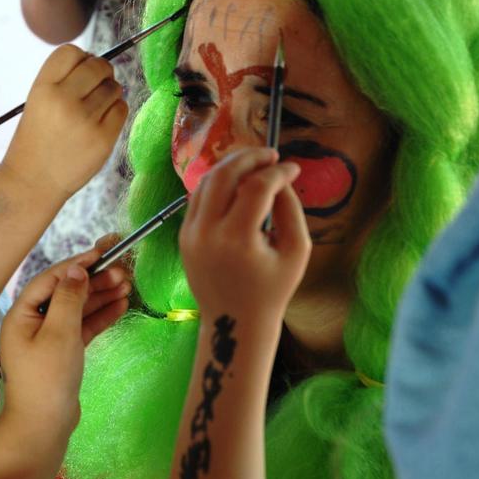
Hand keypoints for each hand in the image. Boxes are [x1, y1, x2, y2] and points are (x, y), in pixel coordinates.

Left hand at [0, 247, 129, 439]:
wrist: (45, 426)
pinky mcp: (63, 352)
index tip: (101, 253)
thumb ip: (69, 297)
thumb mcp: (60, 332)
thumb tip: (76, 268)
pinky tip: (120, 305)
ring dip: (101, 296)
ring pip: (78, 309)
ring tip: (127, 285)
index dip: (76, 264)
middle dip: (94, 281)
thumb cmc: (48, 377)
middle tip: (122, 271)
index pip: (51, 279)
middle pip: (66, 292)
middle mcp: (33, 322)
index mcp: (22, 314)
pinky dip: (100, 316)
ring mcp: (49, 338)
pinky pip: (83, 327)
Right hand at [2, 44, 127, 196]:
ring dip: (109, 93)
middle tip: (95, 88)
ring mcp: (85, 120)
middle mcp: (64, 100)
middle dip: (101, 72)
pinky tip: (101, 122)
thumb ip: (64, 80)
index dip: (80, 58)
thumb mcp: (38, 102)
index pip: (71, 51)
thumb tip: (102, 63)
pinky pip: (122, 109)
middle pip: (98, 65)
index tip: (80, 72)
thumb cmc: (37, 139)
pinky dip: (115, 111)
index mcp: (43, 88)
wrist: (33, 182)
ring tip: (94, 110)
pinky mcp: (103, 138)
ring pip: (114, 87)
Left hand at [178, 148, 310, 318]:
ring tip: (255, 164)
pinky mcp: (183, 236)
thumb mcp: (296, 252)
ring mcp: (190, 233)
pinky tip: (236, 182)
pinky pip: (197, 198)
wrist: (233, 323)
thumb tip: (281, 177)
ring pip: (205, 182)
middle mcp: (207, 233)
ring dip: (230, 167)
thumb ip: (291, 209)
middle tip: (270, 154)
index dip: (277, 172)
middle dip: (248, 157)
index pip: (256, 187)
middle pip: (223, 174)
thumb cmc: (271, 290)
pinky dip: (216, 184)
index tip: (293, 167)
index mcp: (237, 240)